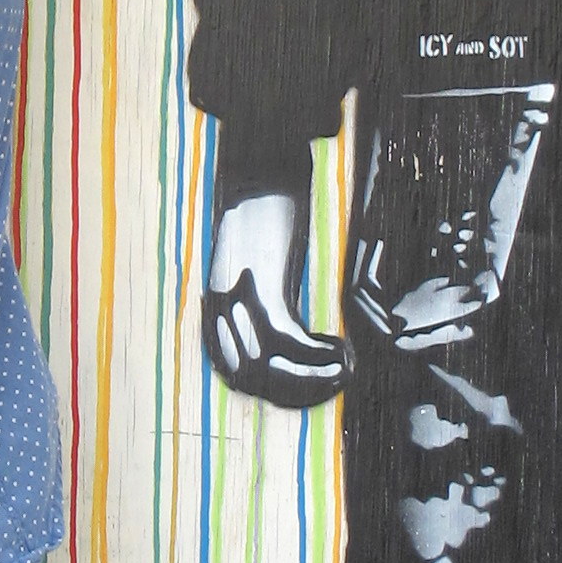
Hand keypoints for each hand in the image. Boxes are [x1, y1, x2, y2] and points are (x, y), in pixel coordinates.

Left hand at [204, 190, 348, 410]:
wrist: (258, 169)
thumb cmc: (262, 218)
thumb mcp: (252, 269)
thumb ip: (256, 303)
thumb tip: (283, 340)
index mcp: (215, 312)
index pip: (238, 377)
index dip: (282, 393)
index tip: (317, 388)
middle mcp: (221, 310)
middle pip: (253, 379)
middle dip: (301, 392)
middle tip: (337, 382)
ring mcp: (238, 297)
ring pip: (271, 367)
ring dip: (315, 376)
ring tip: (346, 367)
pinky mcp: (260, 282)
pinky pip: (288, 339)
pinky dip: (318, 353)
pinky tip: (342, 346)